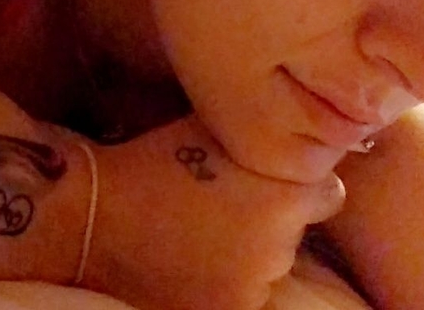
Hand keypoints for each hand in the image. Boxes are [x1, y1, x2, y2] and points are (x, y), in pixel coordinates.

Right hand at [85, 116, 344, 309]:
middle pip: (296, 230)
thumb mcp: (210, 130)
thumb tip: (293, 129)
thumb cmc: (151, 161)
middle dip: (273, 217)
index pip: (329, 193)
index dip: (304, 186)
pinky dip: (230, 281)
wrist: (94, 217)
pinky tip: (195, 261)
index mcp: (280, 197)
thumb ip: (259, 133)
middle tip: (228, 205)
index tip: (277, 183)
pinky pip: (247, 295)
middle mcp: (277, 247)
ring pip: (272, 265)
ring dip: (252, 252)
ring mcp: (253, 288)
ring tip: (205, 233)